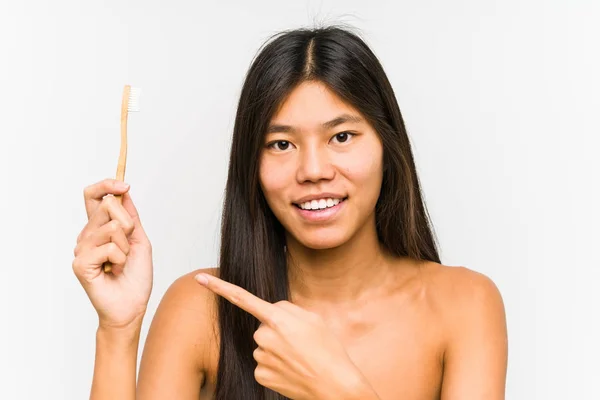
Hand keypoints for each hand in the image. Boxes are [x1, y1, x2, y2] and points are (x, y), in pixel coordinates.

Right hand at [72, 179, 152, 328]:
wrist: (132, 306)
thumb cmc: (135, 277)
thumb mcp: (139, 240)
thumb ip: (131, 216)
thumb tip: (123, 192)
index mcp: (99, 228)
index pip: (93, 196)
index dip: (106, 184)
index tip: (124, 185)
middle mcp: (87, 235)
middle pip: (107, 205)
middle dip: (129, 224)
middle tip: (129, 247)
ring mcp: (81, 249)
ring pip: (112, 227)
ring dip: (126, 246)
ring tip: (121, 263)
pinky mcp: (80, 263)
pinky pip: (109, 247)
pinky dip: (120, 259)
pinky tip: (114, 271)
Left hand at [195, 273, 369, 399]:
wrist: (335, 386)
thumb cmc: (328, 350)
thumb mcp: (314, 318)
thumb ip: (288, 309)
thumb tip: (272, 311)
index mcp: (278, 318)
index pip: (242, 298)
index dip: (219, 287)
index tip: (200, 278)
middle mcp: (264, 337)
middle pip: (262, 325)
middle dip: (276, 329)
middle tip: (300, 340)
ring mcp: (261, 358)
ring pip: (263, 345)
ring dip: (277, 348)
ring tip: (299, 356)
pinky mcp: (261, 375)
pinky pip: (263, 363)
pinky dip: (275, 365)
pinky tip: (291, 369)